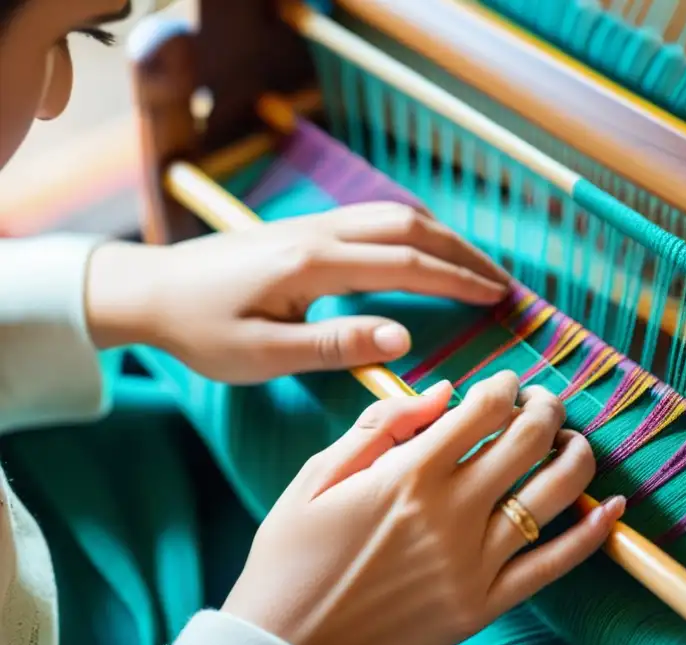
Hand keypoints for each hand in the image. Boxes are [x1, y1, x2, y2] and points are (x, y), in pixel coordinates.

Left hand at [85, 203, 508, 382]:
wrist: (149, 289)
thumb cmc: (201, 331)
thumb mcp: (263, 354)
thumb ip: (335, 345)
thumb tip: (404, 337)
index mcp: (315, 265)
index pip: (406, 265)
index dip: (459, 280)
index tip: (499, 298)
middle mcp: (321, 232)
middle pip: (411, 227)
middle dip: (464, 252)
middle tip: (503, 282)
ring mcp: (314, 223)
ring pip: (395, 215)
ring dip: (443, 237)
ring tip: (476, 266)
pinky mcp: (307, 227)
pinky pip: (376, 218)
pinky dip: (415, 232)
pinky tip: (426, 251)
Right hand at [222, 372, 624, 644]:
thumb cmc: (291, 558)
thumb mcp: (317, 477)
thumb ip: (381, 427)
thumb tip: (444, 391)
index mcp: (408, 474)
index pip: (484, 409)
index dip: (504, 385)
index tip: (506, 383)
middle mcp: (450, 512)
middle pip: (527, 440)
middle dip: (545, 408)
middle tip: (543, 402)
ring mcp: (474, 562)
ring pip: (553, 494)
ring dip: (575, 456)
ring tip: (572, 441)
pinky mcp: (485, 605)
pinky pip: (554, 565)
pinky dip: (591, 534)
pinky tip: (611, 507)